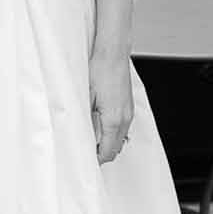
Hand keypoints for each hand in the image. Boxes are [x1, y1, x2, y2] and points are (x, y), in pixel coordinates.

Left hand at [89, 47, 133, 163]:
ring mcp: (129, 112)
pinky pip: (122, 127)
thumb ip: (87, 121)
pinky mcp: (129, 106)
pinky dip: (113, 131)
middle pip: (116, 148)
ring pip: (120, 138)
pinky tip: (100, 123)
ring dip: (108, 142)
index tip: (86, 159)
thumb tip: (84, 136)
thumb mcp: (86, 99)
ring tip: (92, 135)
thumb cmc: (99, 70)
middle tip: (87, 149)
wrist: (113, 54)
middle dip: (102, 152)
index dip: (96, 159)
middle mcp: (125, 118)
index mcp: (113, 120)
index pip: (107, 152)